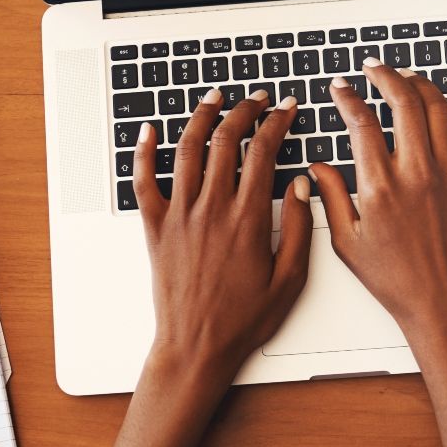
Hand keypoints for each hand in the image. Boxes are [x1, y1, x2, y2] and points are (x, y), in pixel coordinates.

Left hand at [134, 87, 312, 395]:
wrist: (196, 348)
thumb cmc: (243, 320)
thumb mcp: (290, 280)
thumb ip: (300, 228)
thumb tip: (302, 184)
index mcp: (248, 219)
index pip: (263, 152)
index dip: (276, 122)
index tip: (284, 109)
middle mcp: (211, 209)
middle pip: (226, 140)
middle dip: (244, 111)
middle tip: (255, 100)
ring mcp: (180, 216)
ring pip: (187, 150)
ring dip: (201, 117)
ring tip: (214, 99)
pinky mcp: (156, 228)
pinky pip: (144, 181)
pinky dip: (144, 152)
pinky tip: (149, 132)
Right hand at [309, 60, 446, 356]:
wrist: (443, 306)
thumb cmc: (395, 281)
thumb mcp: (347, 243)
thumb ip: (331, 197)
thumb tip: (316, 167)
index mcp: (380, 188)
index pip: (361, 123)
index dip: (348, 98)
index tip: (341, 88)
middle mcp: (417, 174)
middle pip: (403, 102)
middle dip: (385, 76)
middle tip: (374, 68)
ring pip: (439, 108)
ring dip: (420, 83)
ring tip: (406, 75)